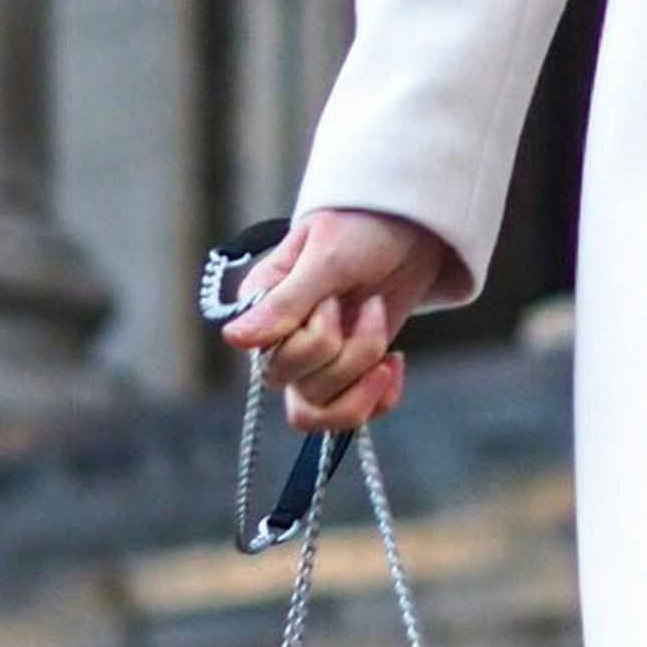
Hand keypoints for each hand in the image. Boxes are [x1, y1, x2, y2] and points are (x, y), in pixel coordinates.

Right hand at [220, 208, 450, 432]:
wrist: (413, 228)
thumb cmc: (363, 228)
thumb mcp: (327, 257)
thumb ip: (285, 301)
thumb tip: (233, 339)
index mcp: (261, 308)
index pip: (273, 362)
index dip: (314, 341)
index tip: (334, 298)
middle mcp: (280, 341)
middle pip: (300, 392)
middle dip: (351, 353)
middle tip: (372, 304)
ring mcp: (313, 362)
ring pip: (322, 413)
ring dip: (364, 376)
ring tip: (384, 334)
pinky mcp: (348, 373)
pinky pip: (351, 417)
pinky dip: (380, 398)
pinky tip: (395, 362)